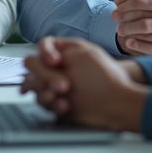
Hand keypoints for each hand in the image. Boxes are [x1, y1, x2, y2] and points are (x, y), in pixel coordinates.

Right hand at [20, 37, 146, 131]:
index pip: (42, 46)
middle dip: (46, 76)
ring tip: (62, 99)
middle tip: (64, 86)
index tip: (56, 62)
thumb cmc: (106, 77)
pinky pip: (43, 103)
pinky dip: (52, 105)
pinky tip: (64, 106)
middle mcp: (58, 68)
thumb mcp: (85, 53)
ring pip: (34, 86)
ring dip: (45, 92)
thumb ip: (60, 50)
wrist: (117, 104)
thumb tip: (41, 58)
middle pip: (34, 67)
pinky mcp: (56, 104)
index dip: (45, 53)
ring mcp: (55, 86)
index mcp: (65, 52)